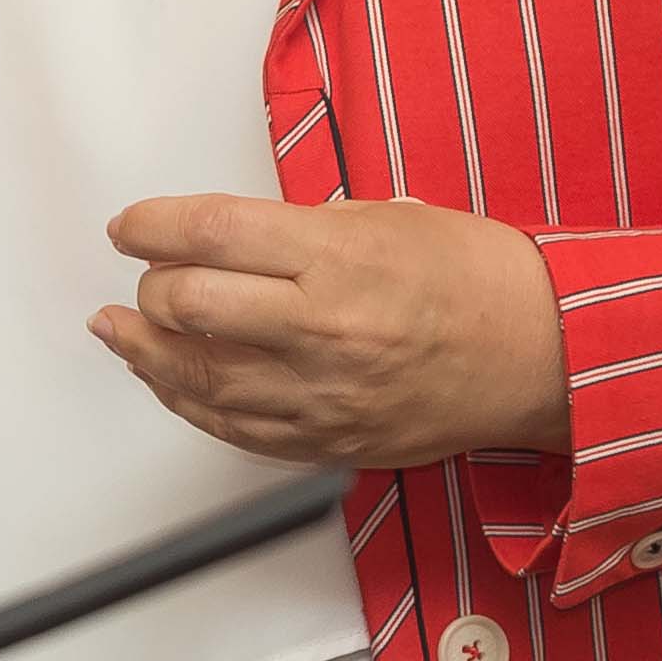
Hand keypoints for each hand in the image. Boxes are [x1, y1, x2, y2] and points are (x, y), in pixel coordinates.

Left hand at [93, 193, 571, 471]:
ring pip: (199, 379)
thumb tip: (218, 239)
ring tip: (118, 330)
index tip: (130, 227)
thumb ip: (296, 229)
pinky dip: (190, 403)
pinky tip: (168, 380)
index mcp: (337, 257)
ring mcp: (324, 394)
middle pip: (190, 306)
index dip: (152, 226)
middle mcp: (323, 328)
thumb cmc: (473, 277)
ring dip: (146, 352)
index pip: (210, 233)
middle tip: (144, 276)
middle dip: (152, 288)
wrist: (543, 355)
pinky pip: (236, 430)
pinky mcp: (331, 442)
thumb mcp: (383, 218)